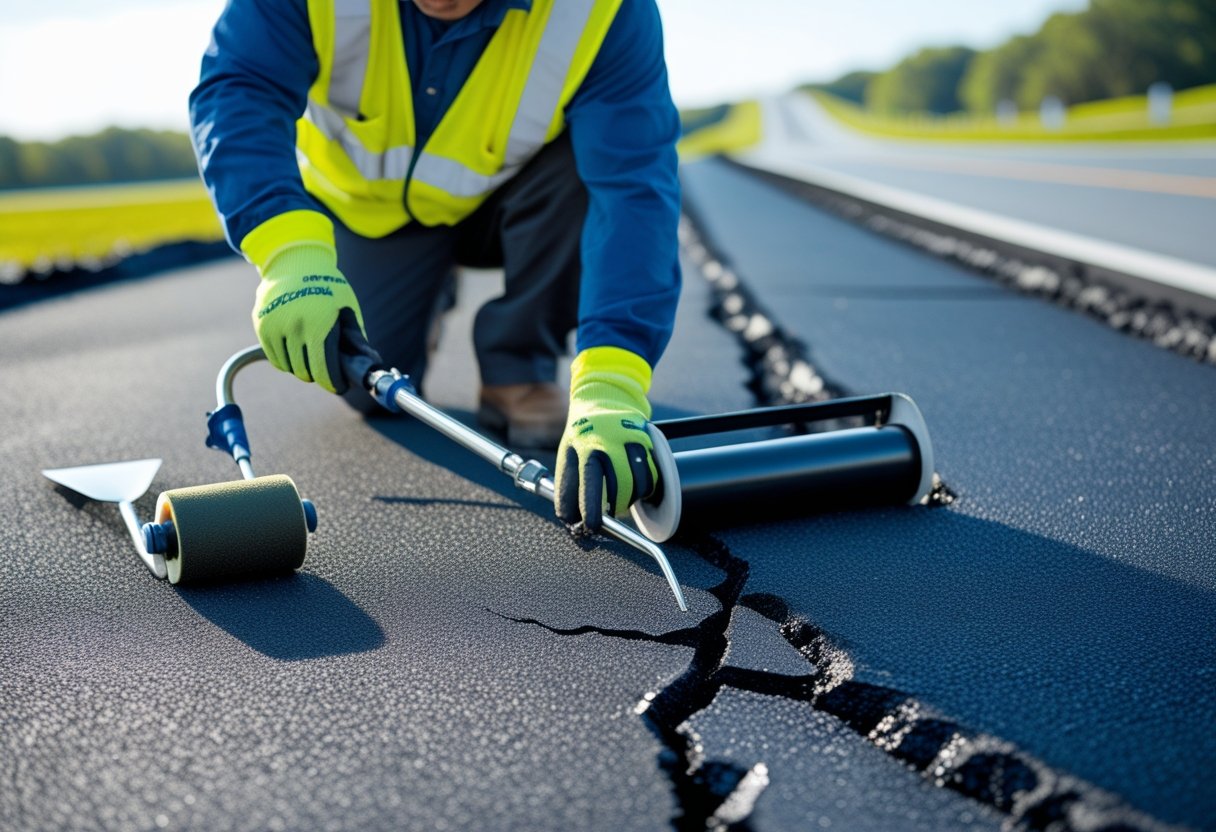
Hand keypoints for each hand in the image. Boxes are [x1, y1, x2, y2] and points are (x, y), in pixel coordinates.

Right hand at [251, 241, 364, 393]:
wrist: (295, 261)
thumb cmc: (329, 286)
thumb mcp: (348, 308)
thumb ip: (356, 338)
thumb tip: (370, 364)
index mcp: (319, 323)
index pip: (324, 369)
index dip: (333, 383)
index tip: (340, 386)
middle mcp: (294, 325)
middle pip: (306, 371)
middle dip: (320, 375)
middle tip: (328, 370)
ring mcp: (274, 325)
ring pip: (290, 367)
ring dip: (303, 368)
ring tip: (313, 357)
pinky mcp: (261, 325)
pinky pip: (275, 358)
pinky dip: (287, 361)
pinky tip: (298, 352)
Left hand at [555, 347, 657, 530]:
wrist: (605, 396)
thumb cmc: (583, 431)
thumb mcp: (567, 451)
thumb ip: (567, 483)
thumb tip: (569, 518)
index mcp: (583, 444)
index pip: (585, 482)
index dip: (587, 508)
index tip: (587, 525)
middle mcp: (607, 441)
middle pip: (616, 485)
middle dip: (611, 509)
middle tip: (603, 520)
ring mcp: (630, 440)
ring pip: (637, 483)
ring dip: (628, 501)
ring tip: (617, 502)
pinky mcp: (647, 441)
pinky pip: (651, 476)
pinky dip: (643, 489)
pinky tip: (632, 488)